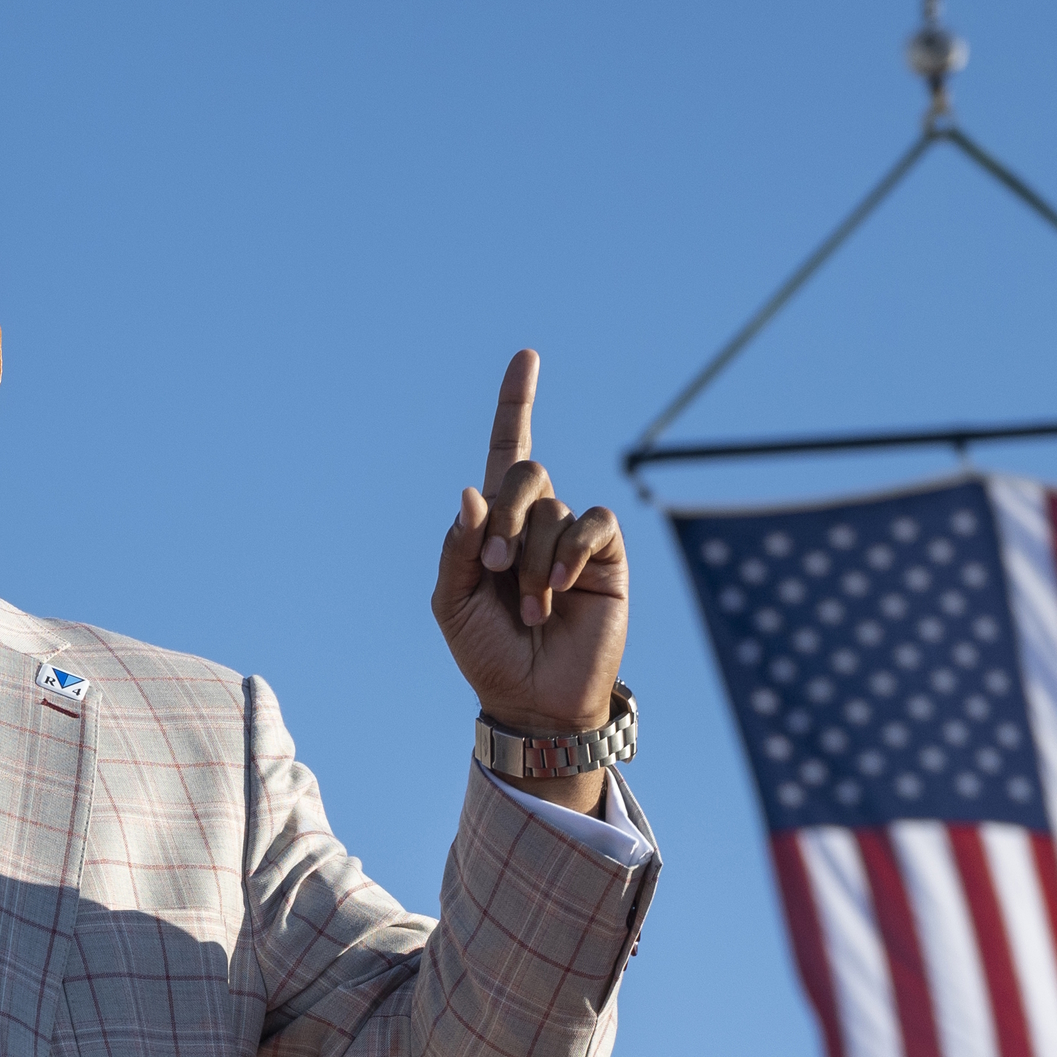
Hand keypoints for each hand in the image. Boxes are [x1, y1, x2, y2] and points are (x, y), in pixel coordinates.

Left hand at [429, 350, 628, 810]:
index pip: (505, 451)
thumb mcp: (451, 602)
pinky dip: (568, 552)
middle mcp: (535, 521)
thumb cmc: (487, 652)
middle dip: (503, 517)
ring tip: (529, 608)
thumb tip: (471, 493)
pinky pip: (590, 523)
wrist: (532, 700)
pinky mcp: (605, 555)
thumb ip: (457, 547)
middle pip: (525, 472)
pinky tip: (560, 589)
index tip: (527, 357)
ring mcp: (572, 537)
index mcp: (494, 524)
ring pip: (552, 508)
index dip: (516, 404)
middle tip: (494, 567)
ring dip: (531, 560)